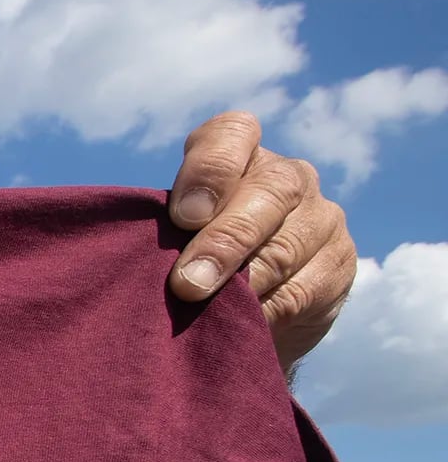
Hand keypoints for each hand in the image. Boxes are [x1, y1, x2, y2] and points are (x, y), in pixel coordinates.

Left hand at [166, 112, 354, 371]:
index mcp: (241, 154)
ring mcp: (320, 216)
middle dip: (225, 241)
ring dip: (247, 283)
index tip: (183, 217)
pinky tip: (243, 326)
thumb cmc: (188, 261)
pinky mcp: (338, 261)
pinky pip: (304, 288)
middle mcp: (288, 176)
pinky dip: (268, 311)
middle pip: (270, 191)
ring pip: (289, 245)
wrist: (246, 312)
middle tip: (188, 285)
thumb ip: (159, 231)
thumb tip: (123, 250)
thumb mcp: (170, 236)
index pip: (232, 135)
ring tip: (210, 313)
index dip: (210, 171)